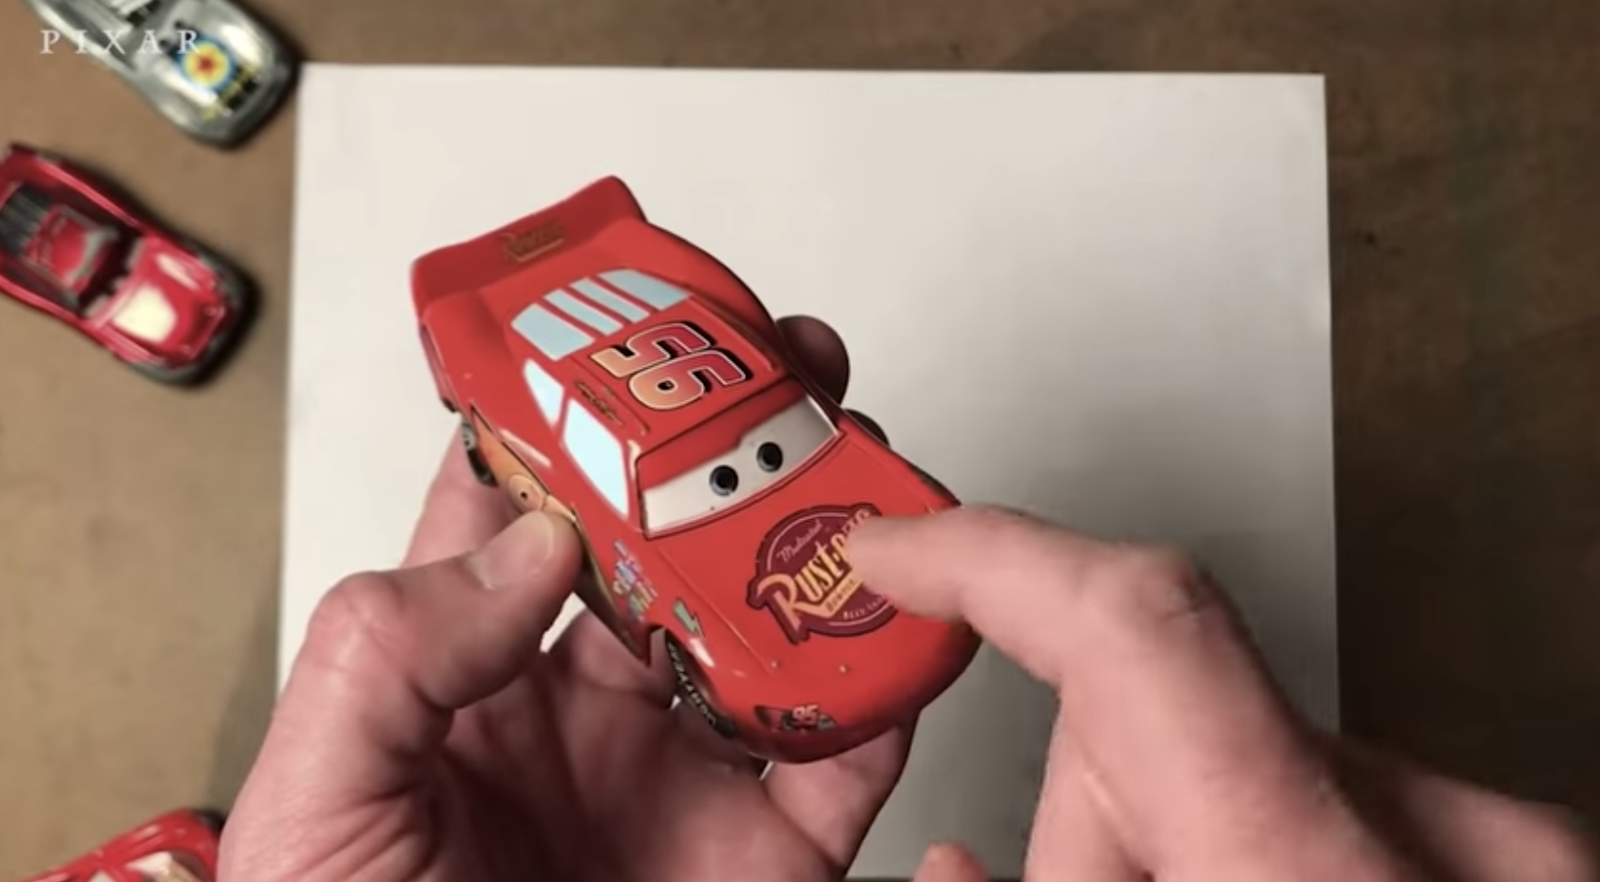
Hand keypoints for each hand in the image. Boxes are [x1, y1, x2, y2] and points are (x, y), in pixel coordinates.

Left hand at [220, 317, 910, 881]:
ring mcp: (688, 774)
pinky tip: (909, 609)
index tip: (627, 328)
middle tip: (780, 361)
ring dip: (824, 537)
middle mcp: (591, 708)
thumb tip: (535, 534)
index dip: (572, 412)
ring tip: (859, 454)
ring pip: (775, 624)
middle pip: (675, 542)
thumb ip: (399, 642)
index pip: (520, 509)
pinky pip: (853, 752)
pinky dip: (895, 679)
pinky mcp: (773, 853)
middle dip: (732, 443)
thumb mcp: (320, 795)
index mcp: (470, 677)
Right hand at [850, 507, 1598, 881]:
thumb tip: (949, 871)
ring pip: (1255, 773)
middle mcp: (1457, 851)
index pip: (1136, 627)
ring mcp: (1515, 859)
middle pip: (1171, 727)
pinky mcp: (1533, 868)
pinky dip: (1266, 866)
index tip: (899, 550)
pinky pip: (1341, 815)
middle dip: (1089, 824)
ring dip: (1185, 855)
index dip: (987, 559)